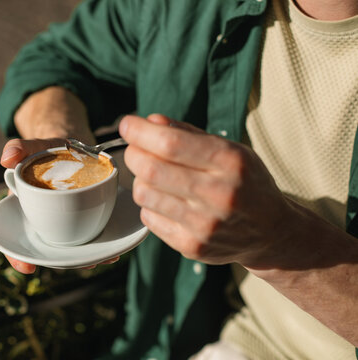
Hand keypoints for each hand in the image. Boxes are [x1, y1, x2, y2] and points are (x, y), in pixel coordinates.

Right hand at [0, 138, 119, 273]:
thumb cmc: (47, 151)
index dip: (17, 258)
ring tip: (104, 256)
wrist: (70, 148)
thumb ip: (19, 148)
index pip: (13, 242)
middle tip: (85, 263)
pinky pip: (88, 239)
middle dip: (65, 262)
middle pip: (48, 252)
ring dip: (86, 258)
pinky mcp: (83, 222)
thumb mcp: (34, 145)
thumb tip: (6, 160)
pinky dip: (100, 246)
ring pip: (70, 251)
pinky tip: (114, 250)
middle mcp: (42, 224)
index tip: (28, 268)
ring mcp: (63, 225)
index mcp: (24, 211)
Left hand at [119, 114, 295, 268]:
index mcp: (230, 162)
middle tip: (136, 150)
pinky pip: (148, 218)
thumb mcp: (230, 149)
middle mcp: (218, 194)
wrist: (271, 231)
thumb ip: (188, 134)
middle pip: (151, 169)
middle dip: (133, 154)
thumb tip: (150, 121)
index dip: (140, 132)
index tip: (127, 124)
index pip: (170, 143)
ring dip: (139, 180)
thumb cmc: (245, 182)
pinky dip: (149, 205)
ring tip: (154, 177)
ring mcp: (204, 225)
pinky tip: (166, 201)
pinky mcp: (192, 246)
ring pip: (144, 194)